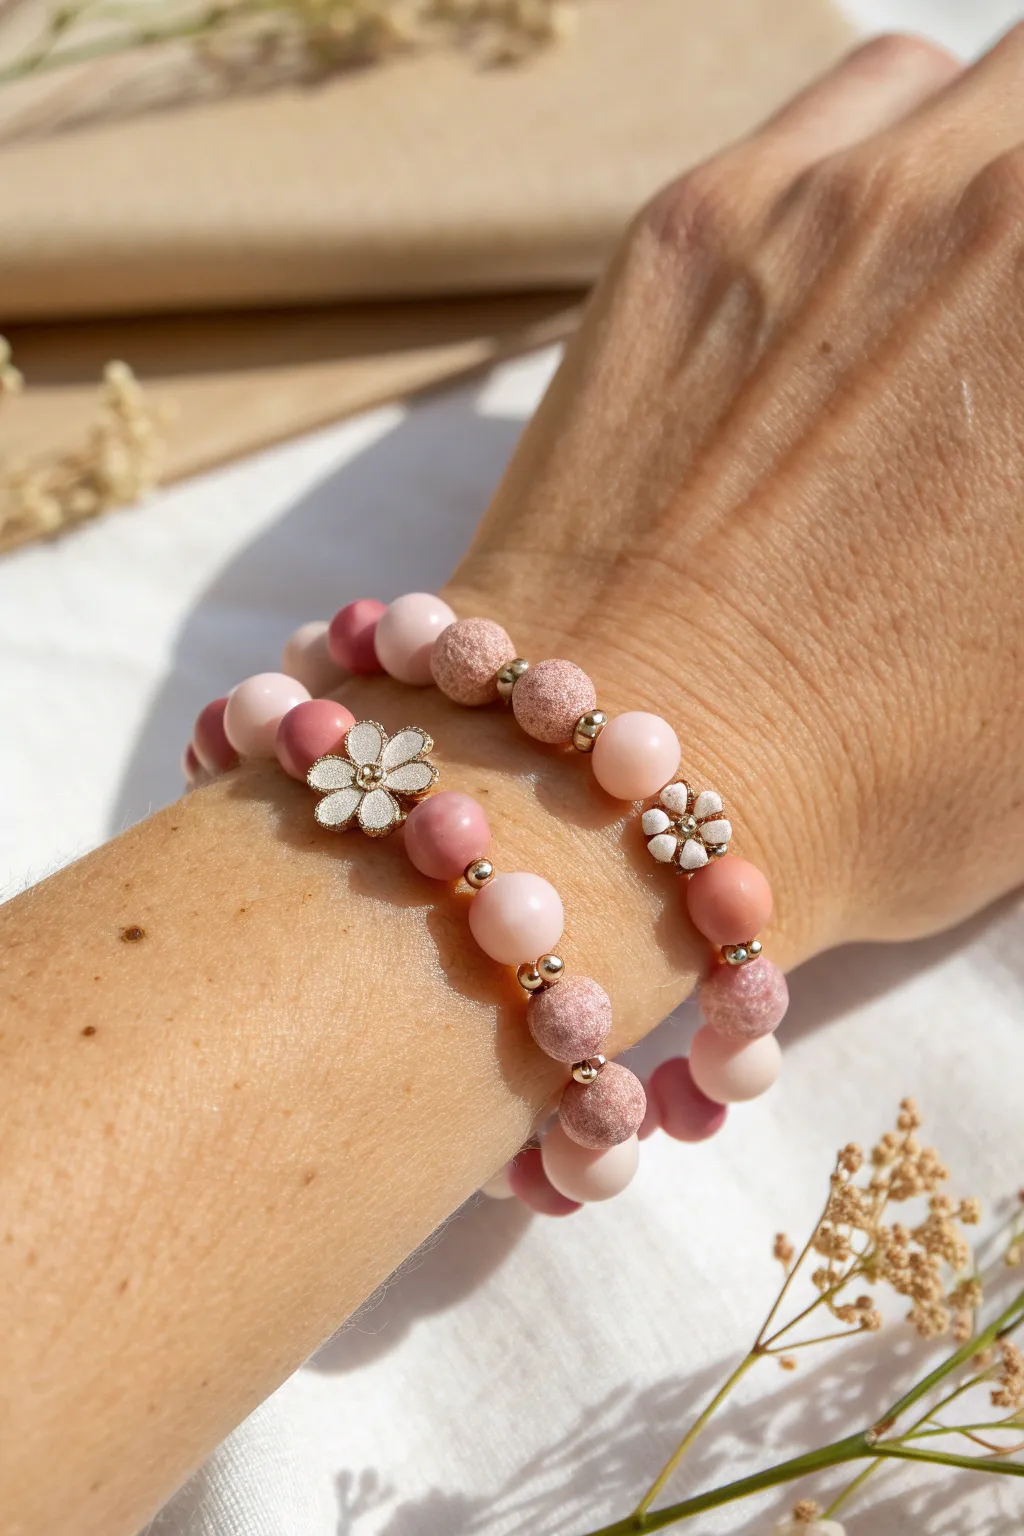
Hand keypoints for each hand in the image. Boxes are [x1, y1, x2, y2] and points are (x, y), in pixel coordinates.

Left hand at [442, 30, 1023, 966]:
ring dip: (997, 153)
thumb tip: (1023, 441)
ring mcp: (845, 195)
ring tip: (970, 275)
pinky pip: (856, 102)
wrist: (618, 782)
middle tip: (1007, 330)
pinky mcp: (705, 215)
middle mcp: (997, 217)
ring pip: (975, 83)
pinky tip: (864, 263)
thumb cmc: (880, 775)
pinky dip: (887, 152)